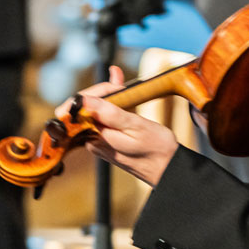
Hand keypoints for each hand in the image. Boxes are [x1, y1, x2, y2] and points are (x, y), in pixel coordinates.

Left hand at [59, 65, 179, 185]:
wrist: (167, 168)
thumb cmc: (155, 147)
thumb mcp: (136, 126)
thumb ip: (110, 113)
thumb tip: (83, 100)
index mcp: (95, 137)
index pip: (81, 107)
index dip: (97, 92)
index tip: (116, 87)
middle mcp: (92, 141)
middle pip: (86, 109)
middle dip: (102, 92)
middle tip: (119, 80)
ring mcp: (98, 142)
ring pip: (95, 112)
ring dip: (107, 97)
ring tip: (120, 84)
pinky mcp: (106, 142)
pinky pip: (103, 119)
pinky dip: (112, 105)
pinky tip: (121, 96)